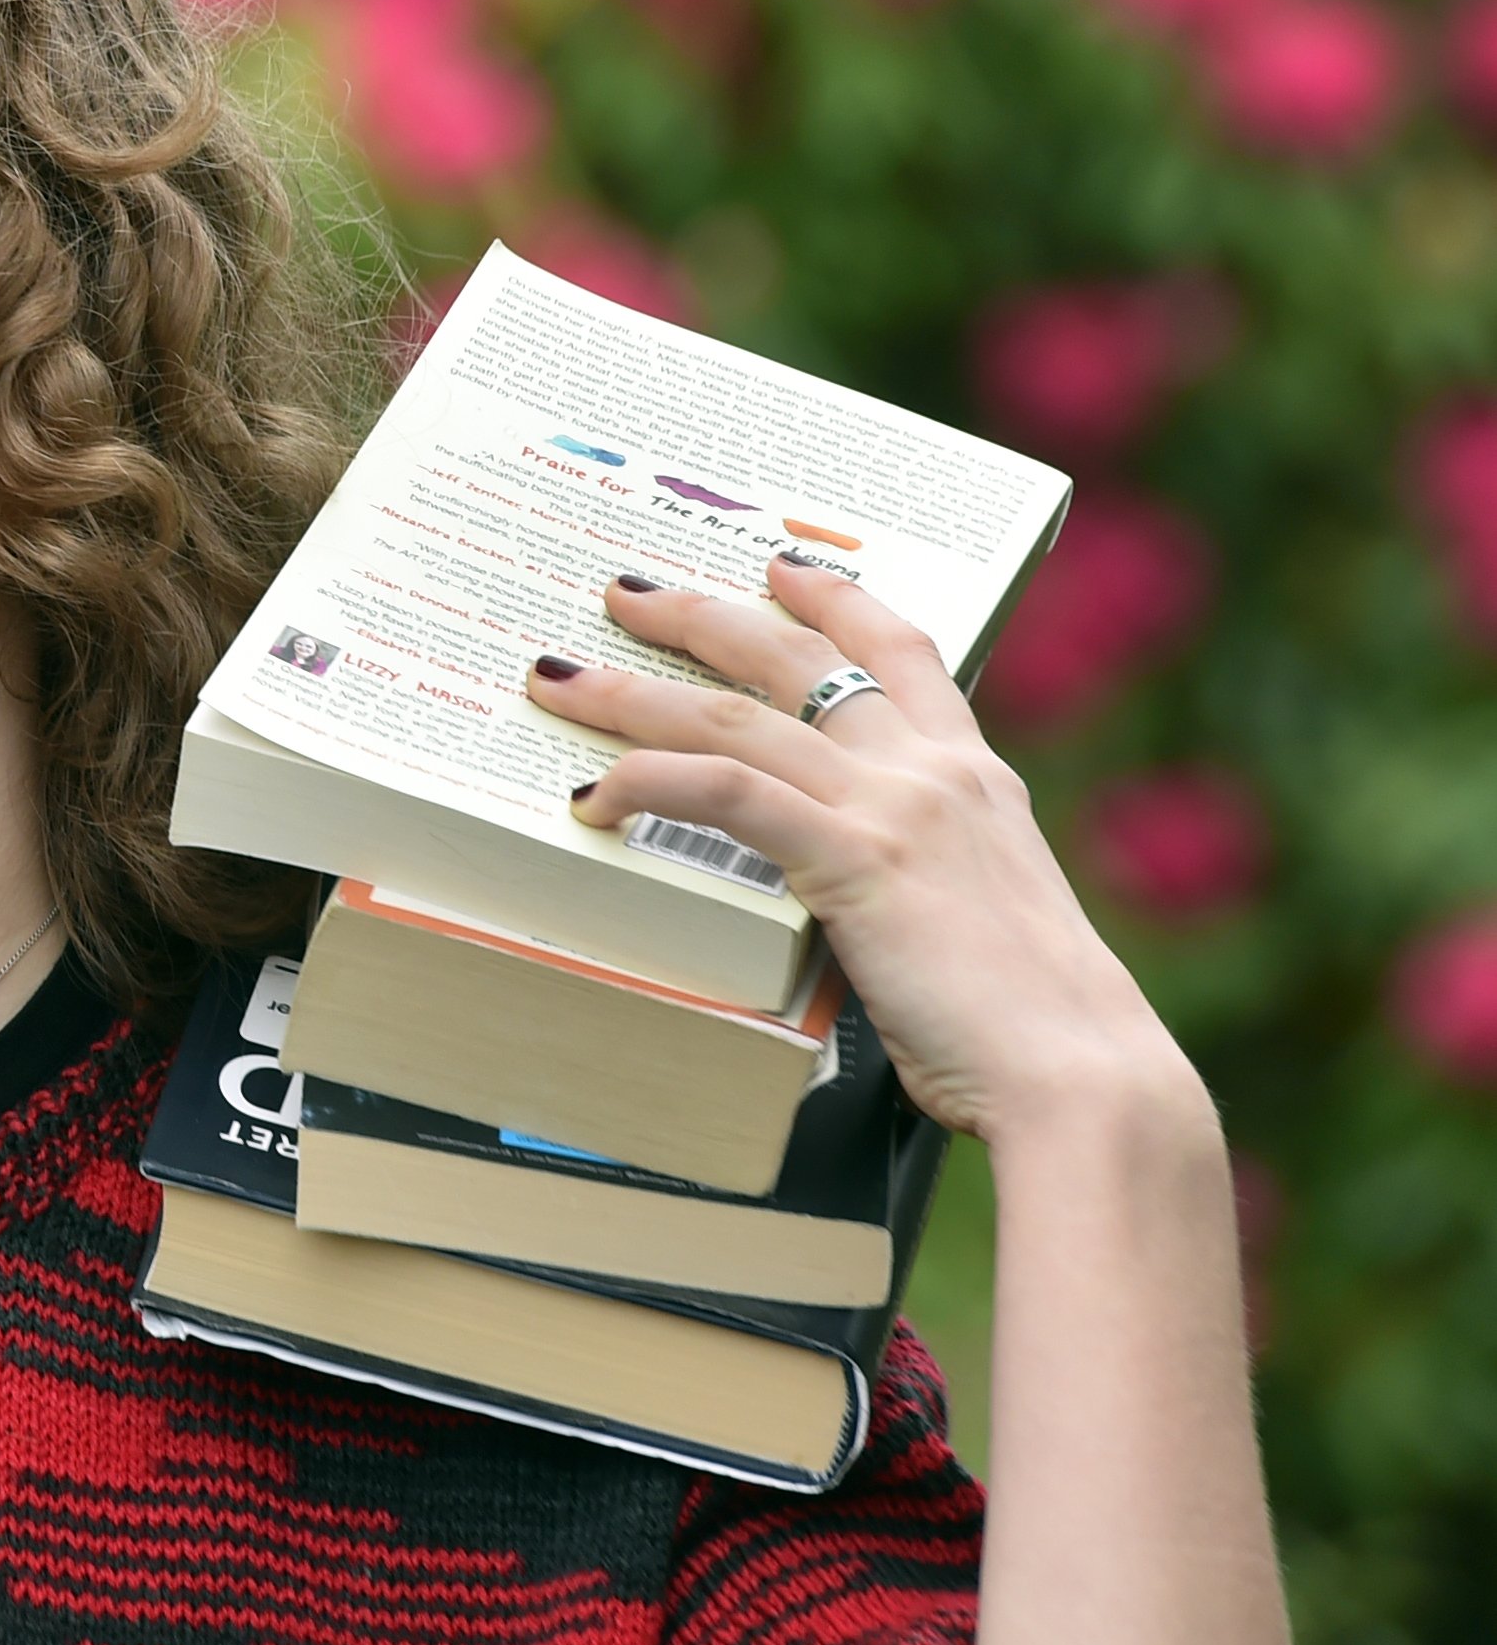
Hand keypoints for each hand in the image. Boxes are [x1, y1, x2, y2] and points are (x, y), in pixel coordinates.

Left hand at [527, 555, 1201, 1147]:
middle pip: (797, 658)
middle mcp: (932, 772)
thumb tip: (854, 892)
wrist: (1082, 1076)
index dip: (835, 599)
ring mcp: (892, 807)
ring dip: (633, 692)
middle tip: (629, 595)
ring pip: (735, 716)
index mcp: (973, 779)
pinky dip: (646, 782)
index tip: (779, 568)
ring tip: (562, 678)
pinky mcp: (852, 859)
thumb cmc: (1032, 1029)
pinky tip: (591, 795)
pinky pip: (725, 792)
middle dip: (701, 616)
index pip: (902, 650)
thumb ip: (916, 875)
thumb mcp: (979, 916)